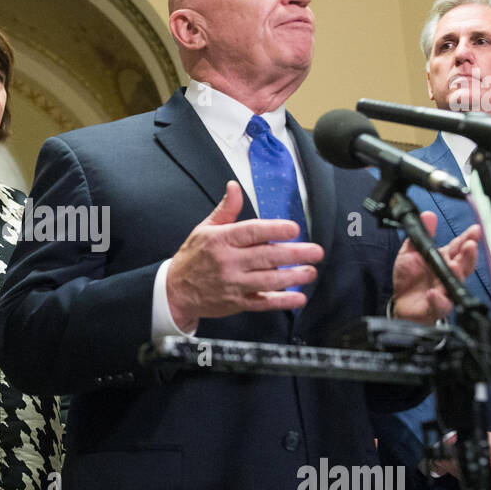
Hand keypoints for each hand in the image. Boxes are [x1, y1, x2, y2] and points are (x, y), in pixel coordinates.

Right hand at [166, 181, 323, 330]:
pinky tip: (298, 298)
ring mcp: (233, 284)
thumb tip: (234, 187)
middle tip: (315, 251)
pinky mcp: (237, 303)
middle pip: (267, 256)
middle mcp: (228, 262)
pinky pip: (263, 302)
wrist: (175, 291)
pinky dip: (282, 301)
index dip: (275, 229)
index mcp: (221, 240)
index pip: (252, 232)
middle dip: (295, 253)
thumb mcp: (204, 228)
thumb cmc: (193, 257)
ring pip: (268, 280)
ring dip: (293, 277)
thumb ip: (226, 210)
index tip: (294, 228)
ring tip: (311, 272)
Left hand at [391, 212, 480, 323]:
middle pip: (464, 264)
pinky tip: (433, 293)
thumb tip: (428, 215)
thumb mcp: (410, 252)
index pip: (459, 247)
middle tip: (469, 245)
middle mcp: (449, 274)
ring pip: (456, 283)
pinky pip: (440, 304)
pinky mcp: (437, 306)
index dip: (468, 238)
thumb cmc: (410, 278)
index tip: (475, 230)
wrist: (401, 303)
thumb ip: (420, 235)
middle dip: (469, 254)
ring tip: (454, 264)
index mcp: (444, 259)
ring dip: (457, 273)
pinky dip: (437, 299)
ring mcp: (445, 290)